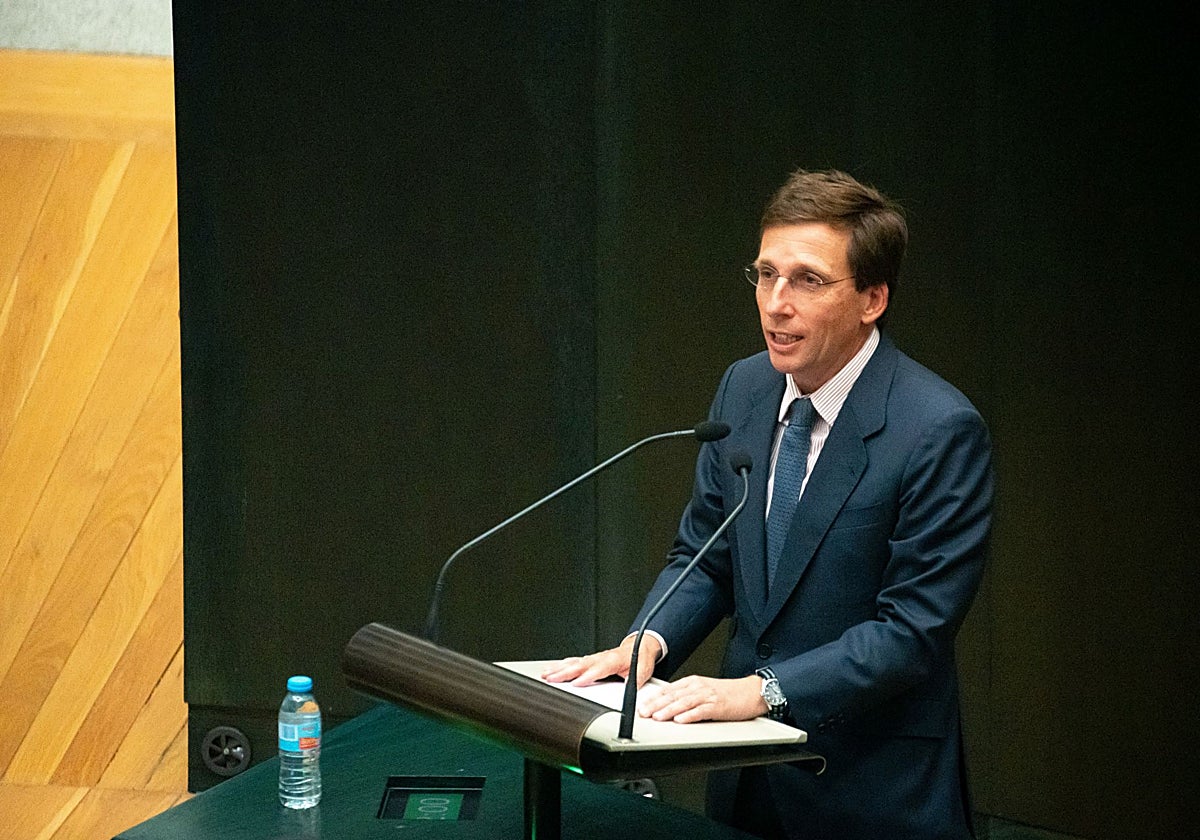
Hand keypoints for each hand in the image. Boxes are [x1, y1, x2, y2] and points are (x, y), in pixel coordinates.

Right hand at [540, 635, 661, 687]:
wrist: (640, 646)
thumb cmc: (640, 659)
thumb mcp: (643, 671)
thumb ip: (635, 681)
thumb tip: (629, 690)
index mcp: (613, 660)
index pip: (598, 669)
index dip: (588, 676)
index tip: (576, 683)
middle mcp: (601, 657)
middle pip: (581, 665)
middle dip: (565, 672)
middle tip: (551, 679)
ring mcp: (595, 658)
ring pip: (574, 663)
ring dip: (559, 669)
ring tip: (546, 674)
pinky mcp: (591, 659)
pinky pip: (575, 661)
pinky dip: (562, 665)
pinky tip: (553, 669)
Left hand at [637, 674, 767, 723]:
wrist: (752, 692)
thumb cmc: (728, 693)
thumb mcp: (704, 690)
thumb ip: (686, 696)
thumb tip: (668, 707)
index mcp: (693, 682)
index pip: (668, 690)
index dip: (653, 698)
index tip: (641, 706)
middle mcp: (698, 687)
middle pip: (673, 696)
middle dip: (656, 705)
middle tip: (643, 713)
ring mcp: (708, 696)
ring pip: (684, 702)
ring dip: (669, 710)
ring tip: (658, 717)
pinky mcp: (718, 706)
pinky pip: (702, 711)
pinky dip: (690, 715)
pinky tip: (681, 720)